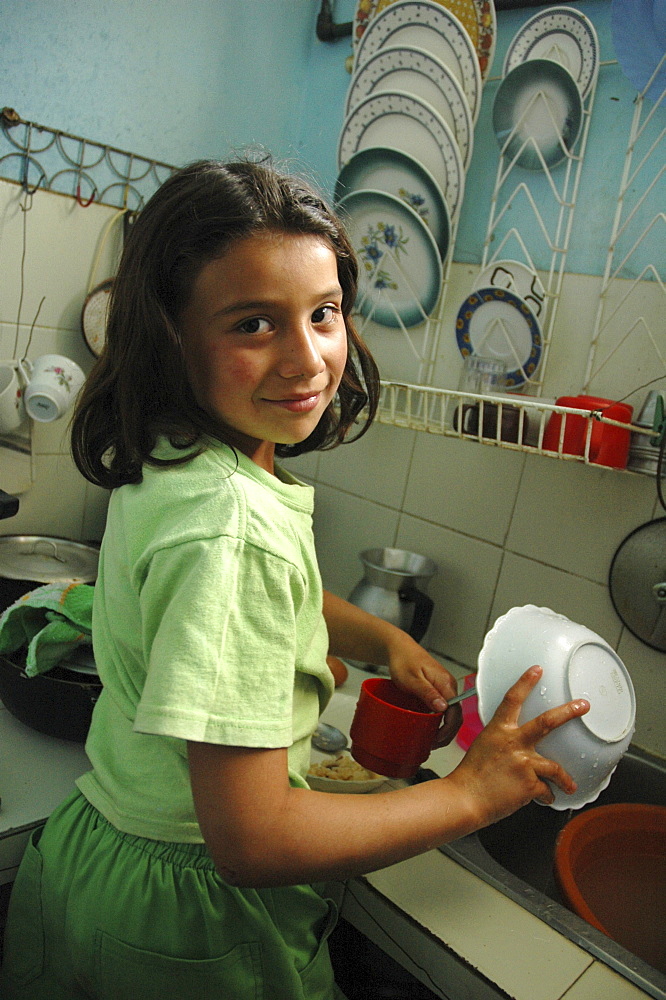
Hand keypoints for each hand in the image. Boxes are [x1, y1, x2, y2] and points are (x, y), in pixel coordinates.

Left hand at [386, 635, 462, 746]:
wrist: (398, 648)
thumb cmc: (403, 660)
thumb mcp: (412, 679)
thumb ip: (428, 693)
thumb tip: (443, 708)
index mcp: (445, 683)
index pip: (455, 712)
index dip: (448, 730)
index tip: (436, 740)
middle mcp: (448, 686)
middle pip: (455, 716)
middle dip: (446, 734)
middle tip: (432, 745)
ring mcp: (443, 688)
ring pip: (449, 714)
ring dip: (442, 729)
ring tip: (430, 740)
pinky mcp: (437, 690)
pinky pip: (442, 709)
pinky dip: (438, 721)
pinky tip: (428, 728)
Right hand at [448, 665, 589, 825]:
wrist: (465, 799)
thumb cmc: (471, 776)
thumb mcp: (484, 747)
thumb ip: (503, 741)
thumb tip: (516, 746)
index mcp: (498, 730)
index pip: (512, 699)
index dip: (525, 682)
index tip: (538, 670)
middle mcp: (512, 742)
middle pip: (546, 722)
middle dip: (568, 712)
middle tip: (583, 706)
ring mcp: (522, 762)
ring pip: (555, 767)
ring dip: (566, 779)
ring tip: (570, 784)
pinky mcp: (529, 784)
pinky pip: (546, 790)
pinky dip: (546, 796)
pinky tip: (544, 799)